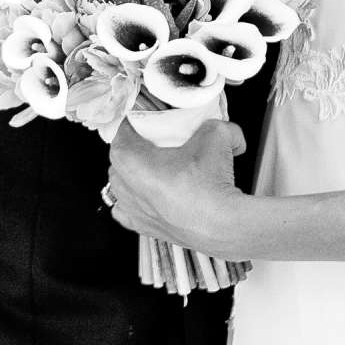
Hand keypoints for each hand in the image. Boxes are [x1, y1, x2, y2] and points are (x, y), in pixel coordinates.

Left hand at [105, 118, 246, 254]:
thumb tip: (221, 126)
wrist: (222, 227)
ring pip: (124, 183)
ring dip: (138, 173)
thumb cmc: (209, 187)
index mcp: (128, 158)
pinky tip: (157, 194)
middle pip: (123, 155)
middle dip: (139, 146)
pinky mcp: (142, 227)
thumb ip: (215, 124)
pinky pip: (130, 209)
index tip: (154, 117)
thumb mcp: (215, 134)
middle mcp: (123, 185)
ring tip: (162, 167)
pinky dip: (140, 201)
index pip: (125, 128)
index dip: (140, 119)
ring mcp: (130, 208)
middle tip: (162, 140)